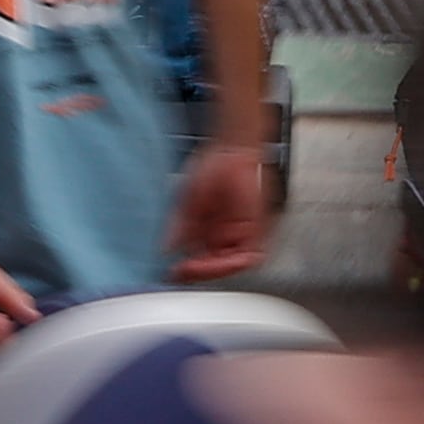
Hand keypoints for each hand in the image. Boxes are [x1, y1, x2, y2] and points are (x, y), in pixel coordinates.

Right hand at [165, 143, 271, 282]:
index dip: (187, 269)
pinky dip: (239, 262)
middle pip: (213, 266)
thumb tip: (168, 247)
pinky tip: (227, 261)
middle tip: (186, 271)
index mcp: (204, 230)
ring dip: (217, 270)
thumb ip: (180, 226)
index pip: (196, 258)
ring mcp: (238, 233)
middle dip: (199, 272)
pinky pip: (251, 255)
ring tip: (203, 267)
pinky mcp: (255, 230)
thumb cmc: (213, 167)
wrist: (234, 150)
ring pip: (230, 264)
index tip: (175, 271)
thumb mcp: (189, 198)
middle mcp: (221, 235)